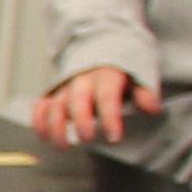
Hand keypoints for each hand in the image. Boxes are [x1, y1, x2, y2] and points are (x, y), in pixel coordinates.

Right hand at [31, 68, 147, 146]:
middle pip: (77, 99)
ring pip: (55, 104)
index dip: (110, 118)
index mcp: (106, 74)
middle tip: (87, 139)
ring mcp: (66, 86)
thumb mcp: (140, 74)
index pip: (107, 96)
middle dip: (80, 120)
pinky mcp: (54, 93)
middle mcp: (82, 79)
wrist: (103, 46)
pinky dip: (39, 120)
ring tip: (63, 145)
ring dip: (55, 126)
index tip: (114, 137)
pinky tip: (44, 136)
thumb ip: (145, 92)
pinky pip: (41, 105)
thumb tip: (152, 109)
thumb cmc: (122, 66)